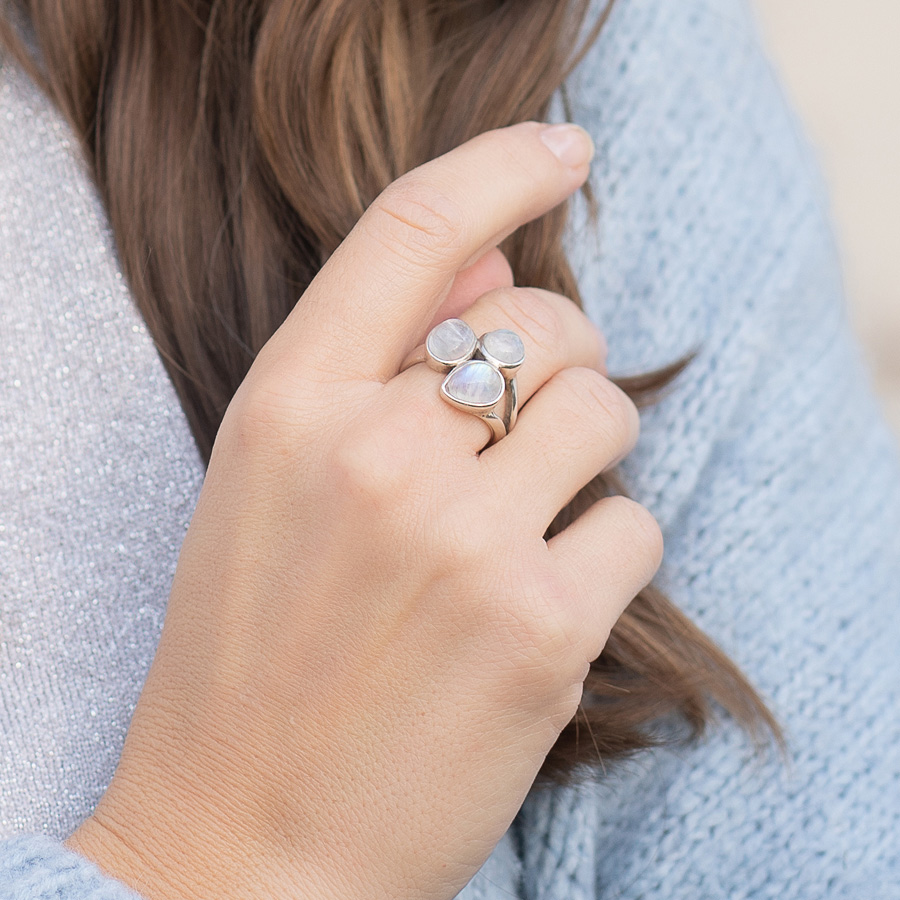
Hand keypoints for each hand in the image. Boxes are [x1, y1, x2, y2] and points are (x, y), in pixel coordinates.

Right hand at [66, 121, 661, 899]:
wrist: (244, 836)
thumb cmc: (255, 653)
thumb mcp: (280, 483)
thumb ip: (381, 356)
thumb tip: (491, 257)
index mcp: (291, 405)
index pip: (414, 227)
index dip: (500, 162)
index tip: (561, 144)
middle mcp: (377, 453)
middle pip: (548, 323)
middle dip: (559, 361)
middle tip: (521, 431)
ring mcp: (464, 539)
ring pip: (606, 413)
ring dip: (587, 454)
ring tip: (525, 519)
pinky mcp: (542, 627)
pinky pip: (636, 525)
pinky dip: (610, 551)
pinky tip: (546, 601)